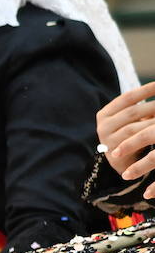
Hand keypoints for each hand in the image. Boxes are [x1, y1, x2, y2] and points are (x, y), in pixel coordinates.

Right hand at [97, 81, 154, 198]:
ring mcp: (107, 140)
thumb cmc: (130, 136)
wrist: (122, 162)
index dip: (146, 90)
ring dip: (153, 121)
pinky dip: (149, 134)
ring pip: (134, 127)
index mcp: (105, 114)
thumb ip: (141, 108)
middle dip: (154, 105)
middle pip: (132, 112)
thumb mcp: (131, 120)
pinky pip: (134, 142)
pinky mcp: (114, 153)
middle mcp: (103, 126)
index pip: (128, 97)